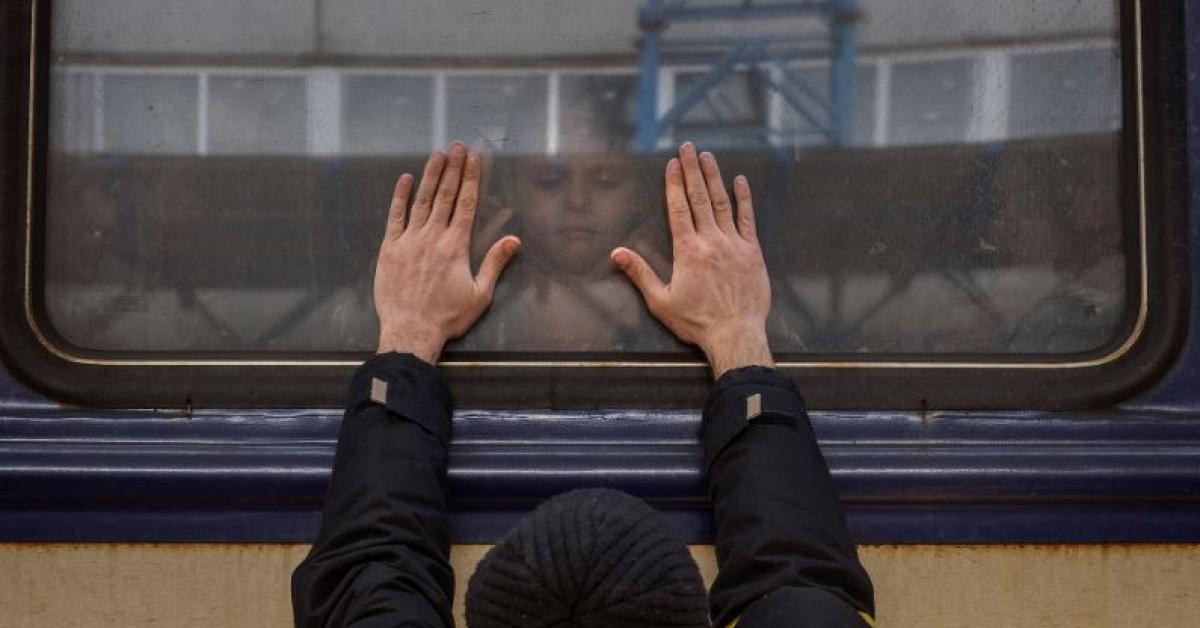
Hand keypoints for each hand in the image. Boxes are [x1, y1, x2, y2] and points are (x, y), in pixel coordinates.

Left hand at [374, 141, 520, 363]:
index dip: (470, 179)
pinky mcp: (389, 248)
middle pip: (445, 196)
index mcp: (456, 246)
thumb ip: (495, 263)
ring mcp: (409, 240)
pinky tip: (405, 179)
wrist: (410, 331)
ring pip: (421, 201)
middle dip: (452, 169)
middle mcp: (433, 237)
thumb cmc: (447, 317)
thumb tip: (514, 240)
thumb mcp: (480, 294)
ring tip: (437, 154)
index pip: (465, 204)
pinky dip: (400, 196)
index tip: (474, 159)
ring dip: (430, 175)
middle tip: (457, 146)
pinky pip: (395, 216)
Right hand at [611, 142, 772, 377]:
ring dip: (714, 178)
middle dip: (692, 170)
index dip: (674, 183)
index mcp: (687, 250)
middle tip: (687, 147)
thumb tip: (617, 253)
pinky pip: (747, 219)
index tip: (672, 163)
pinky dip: (743, 199)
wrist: (736, 335)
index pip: (678, 208)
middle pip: (699, 197)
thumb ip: (639, 273)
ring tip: (708, 157)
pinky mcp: (752, 252)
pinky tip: (740, 182)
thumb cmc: (697, 322)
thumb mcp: (660, 301)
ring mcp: (734, 244)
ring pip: (722, 203)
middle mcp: (711, 240)